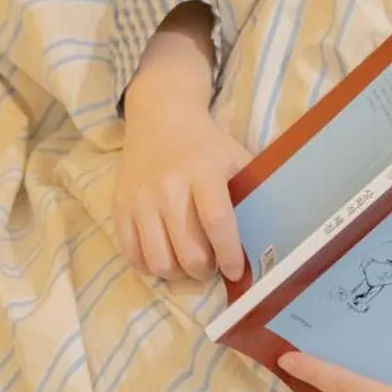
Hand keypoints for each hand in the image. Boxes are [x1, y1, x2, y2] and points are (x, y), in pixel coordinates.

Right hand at [114, 41, 250, 281]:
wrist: (160, 117)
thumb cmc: (205, 143)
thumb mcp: (235, 157)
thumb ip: (250, 190)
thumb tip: (271, 233)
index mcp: (203, 172)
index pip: (217, 222)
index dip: (229, 254)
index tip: (236, 272)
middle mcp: (168, 187)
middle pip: (187, 249)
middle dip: (204, 271)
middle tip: (212, 268)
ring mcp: (140, 199)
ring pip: (157, 260)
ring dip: (177, 275)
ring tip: (188, 267)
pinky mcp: (119, 207)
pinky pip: (131, 253)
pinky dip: (149, 267)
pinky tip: (164, 260)